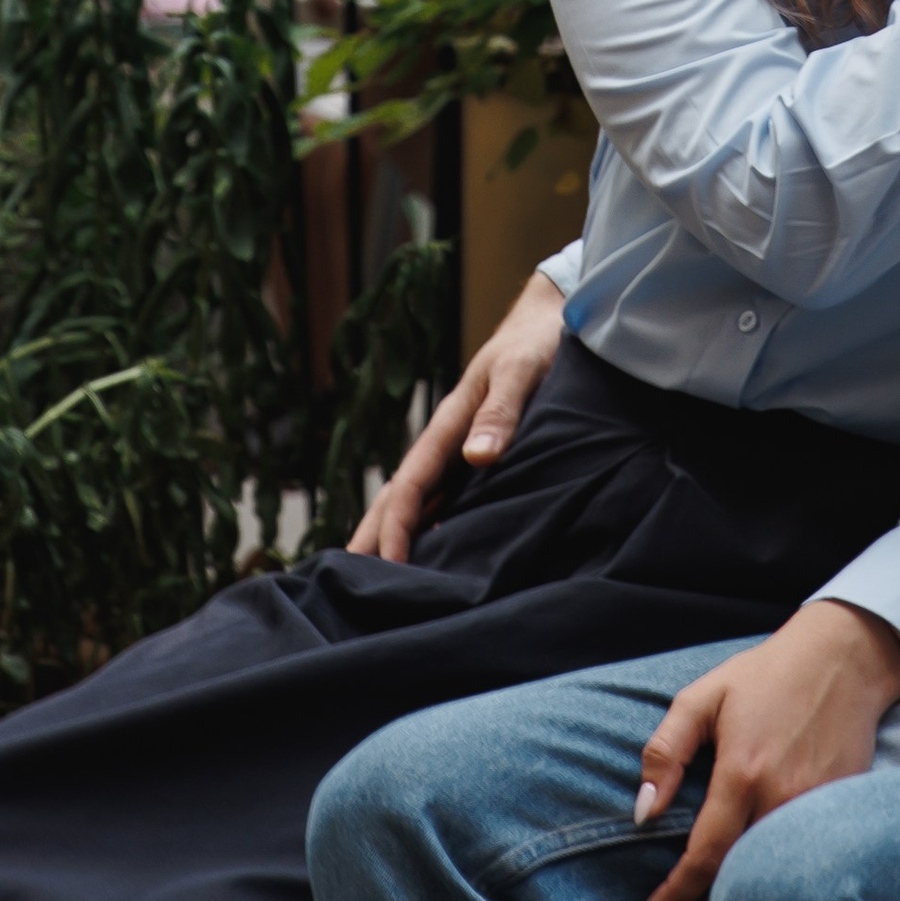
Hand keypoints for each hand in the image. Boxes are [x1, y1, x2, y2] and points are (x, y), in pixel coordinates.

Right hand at [347, 266, 567, 559]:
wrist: (550, 317)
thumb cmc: (536, 342)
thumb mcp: (522, 370)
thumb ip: (500, 411)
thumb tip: (476, 457)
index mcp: (449, 424)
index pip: (411, 483)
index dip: (396, 526)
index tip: (386, 565)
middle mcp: (448, 441)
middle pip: (400, 494)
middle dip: (375, 535)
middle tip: (348, 582)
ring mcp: (460, 448)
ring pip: (417, 498)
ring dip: (395, 532)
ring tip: (378, 577)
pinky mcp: (479, 455)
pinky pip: (444, 496)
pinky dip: (428, 524)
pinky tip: (432, 549)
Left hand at [632, 601, 899, 900]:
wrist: (842, 659)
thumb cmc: (765, 675)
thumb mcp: (702, 697)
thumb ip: (665, 751)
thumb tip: (642, 813)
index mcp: (743, 772)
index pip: (703, 856)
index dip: (674, 895)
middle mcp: (782, 798)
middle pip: (739, 881)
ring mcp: (817, 809)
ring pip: (771, 881)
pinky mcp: (841, 810)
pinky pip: (803, 863)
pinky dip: (775, 887)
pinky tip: (752, 894)